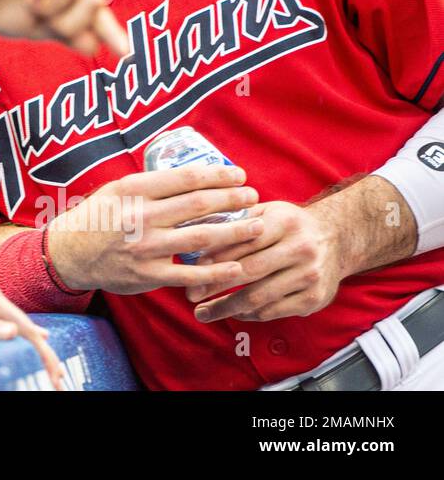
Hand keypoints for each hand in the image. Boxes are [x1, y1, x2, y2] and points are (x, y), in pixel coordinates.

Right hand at [0, 0, 129, 56]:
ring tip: (32, 7)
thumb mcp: (39, 29)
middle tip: (47, 25)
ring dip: (53, 6)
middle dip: (70, 21)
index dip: (112, 32)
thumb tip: (94, 48)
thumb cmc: (2, 8)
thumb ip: (67, 36)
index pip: (99, 11)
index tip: (126, 55)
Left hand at [0, 277, 65, 389]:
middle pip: (25, 326)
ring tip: (48, 367)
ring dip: (30, 346)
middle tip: (58, 380)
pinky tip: (23, 340)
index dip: (44, 354)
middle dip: (43, 353)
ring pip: (14, 324)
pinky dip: (15, 337)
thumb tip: (18, 332)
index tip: (56, 376)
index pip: (28, 329)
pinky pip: (0, 322)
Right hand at [49, 164, 263, 294]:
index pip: (185, 177)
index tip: (238, 175)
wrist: (69, 253)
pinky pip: (190, 274)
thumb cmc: (97, 216)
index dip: (218, 175)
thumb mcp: (116, 189)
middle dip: (232, 199)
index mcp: (133, 190)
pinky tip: (237, 266)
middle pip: (198, 204)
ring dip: (235, 231)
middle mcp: (140, 216)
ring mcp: (145, 247)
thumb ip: (150, 184)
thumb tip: (194, 175)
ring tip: (257, 225)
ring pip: (201, 237)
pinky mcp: (148, 274)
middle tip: (254, 195)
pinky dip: (217, 271)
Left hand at [185, 201, 344, 322]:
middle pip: (248, 271)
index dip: (213, 257)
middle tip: (190, 295)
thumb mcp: (266, 211)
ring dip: (227, 308)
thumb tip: (194, 233)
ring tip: (203, 312)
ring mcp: (310, 276)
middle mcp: (300, 249)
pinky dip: (249, 314)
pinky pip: (273, 311)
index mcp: (284, 222)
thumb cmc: (289, 225)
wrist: (337, 239)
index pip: (241, 242)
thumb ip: (235, 220)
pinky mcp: (314, 299)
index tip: (189, 268)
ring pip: (259, 297)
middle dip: (214, 285)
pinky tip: (232, 313)